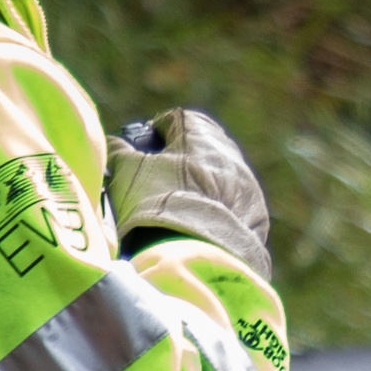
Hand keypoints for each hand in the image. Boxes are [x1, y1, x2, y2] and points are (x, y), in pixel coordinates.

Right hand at [108, 109, 271, 284]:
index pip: (176, 120)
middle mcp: (228, 153)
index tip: (146, 151)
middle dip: (183, 160)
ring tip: (180, 209)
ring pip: (222, 178)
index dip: (158, 133)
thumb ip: (119, 151)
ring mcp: (246, 185)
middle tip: (161, 182)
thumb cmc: (155, 202)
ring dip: (204, 187)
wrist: (192, 250)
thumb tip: (115, 145)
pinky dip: (219, 212)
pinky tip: (200, 227)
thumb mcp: (126, 172)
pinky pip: (235, 207)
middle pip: (203, 148)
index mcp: (198, 133)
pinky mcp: (256, 215)